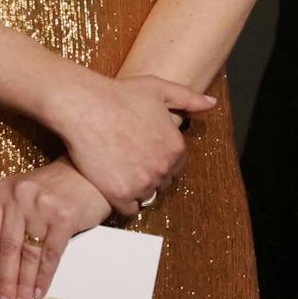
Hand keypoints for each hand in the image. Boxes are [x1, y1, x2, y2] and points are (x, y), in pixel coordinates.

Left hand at [0, 158, 111, 298]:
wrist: (89, 172)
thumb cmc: (53, 187)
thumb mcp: (22, 196)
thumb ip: (7, 222)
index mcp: (2, 192)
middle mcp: (19, 196)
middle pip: (6, 249)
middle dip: (5, 282)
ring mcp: (42, 206)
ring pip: (28, 254)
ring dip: (24, 284)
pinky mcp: (64, 216)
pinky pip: (50, 254)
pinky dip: (44, 276)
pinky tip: (40, 289)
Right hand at [48, 72, 209, 216]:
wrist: (86, 107)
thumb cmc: (121, 95)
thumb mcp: (160, 89)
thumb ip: (189, 98)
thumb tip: (211, 104)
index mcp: (175, 147)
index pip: (177, 165)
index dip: (162, 158)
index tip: (147, 152)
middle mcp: (163, 168)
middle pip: (162, 182)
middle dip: (151, 173)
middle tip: (133, 162)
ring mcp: (142, 183)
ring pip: (147, 196)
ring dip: (138, 188)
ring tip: (122, 172)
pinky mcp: (119, 195)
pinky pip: (129, 209)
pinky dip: (124, 202)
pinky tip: (114, 187)